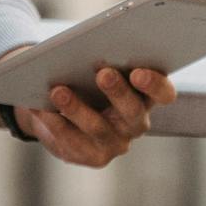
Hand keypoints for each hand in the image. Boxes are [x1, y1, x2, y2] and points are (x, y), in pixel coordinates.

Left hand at [17, 66, 176, 168]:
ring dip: (78, 108)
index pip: (164, 94)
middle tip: (103, 73)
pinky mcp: (93, 157)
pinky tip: (41, 109)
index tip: (138, 72)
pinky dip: (55, 123)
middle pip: (133, 112)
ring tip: (58, 91)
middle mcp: (137, 123)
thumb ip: (101, 59)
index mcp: (147, 96)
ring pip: (99, 128)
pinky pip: (72, 142)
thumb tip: (85, 49)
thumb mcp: (96, 67)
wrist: (61, 111)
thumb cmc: (85, 79)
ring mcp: (116, 143)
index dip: (155, 85)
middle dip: (118, 92)